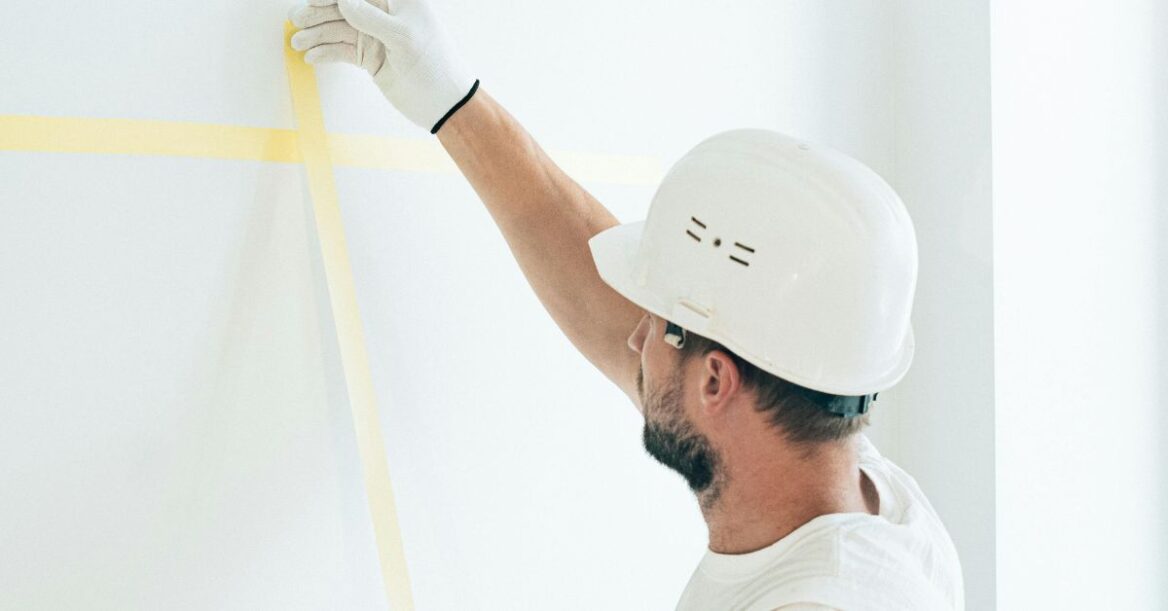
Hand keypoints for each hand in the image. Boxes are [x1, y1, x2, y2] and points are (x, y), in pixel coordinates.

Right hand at [289, 0, 478, 133]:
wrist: (445, 104)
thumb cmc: (434, 66)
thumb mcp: (403, 37)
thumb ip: (371, 18)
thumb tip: (343, 1)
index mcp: (399, 0)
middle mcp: (385, 15)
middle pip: (344, 7)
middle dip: (319, 12)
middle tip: (296, 20)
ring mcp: (376, 36)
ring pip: (339, 29)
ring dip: (317, 35)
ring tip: (296, 43)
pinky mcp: (370, 58)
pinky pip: (343, 50)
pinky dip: (327, 53)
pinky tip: (311, 57)